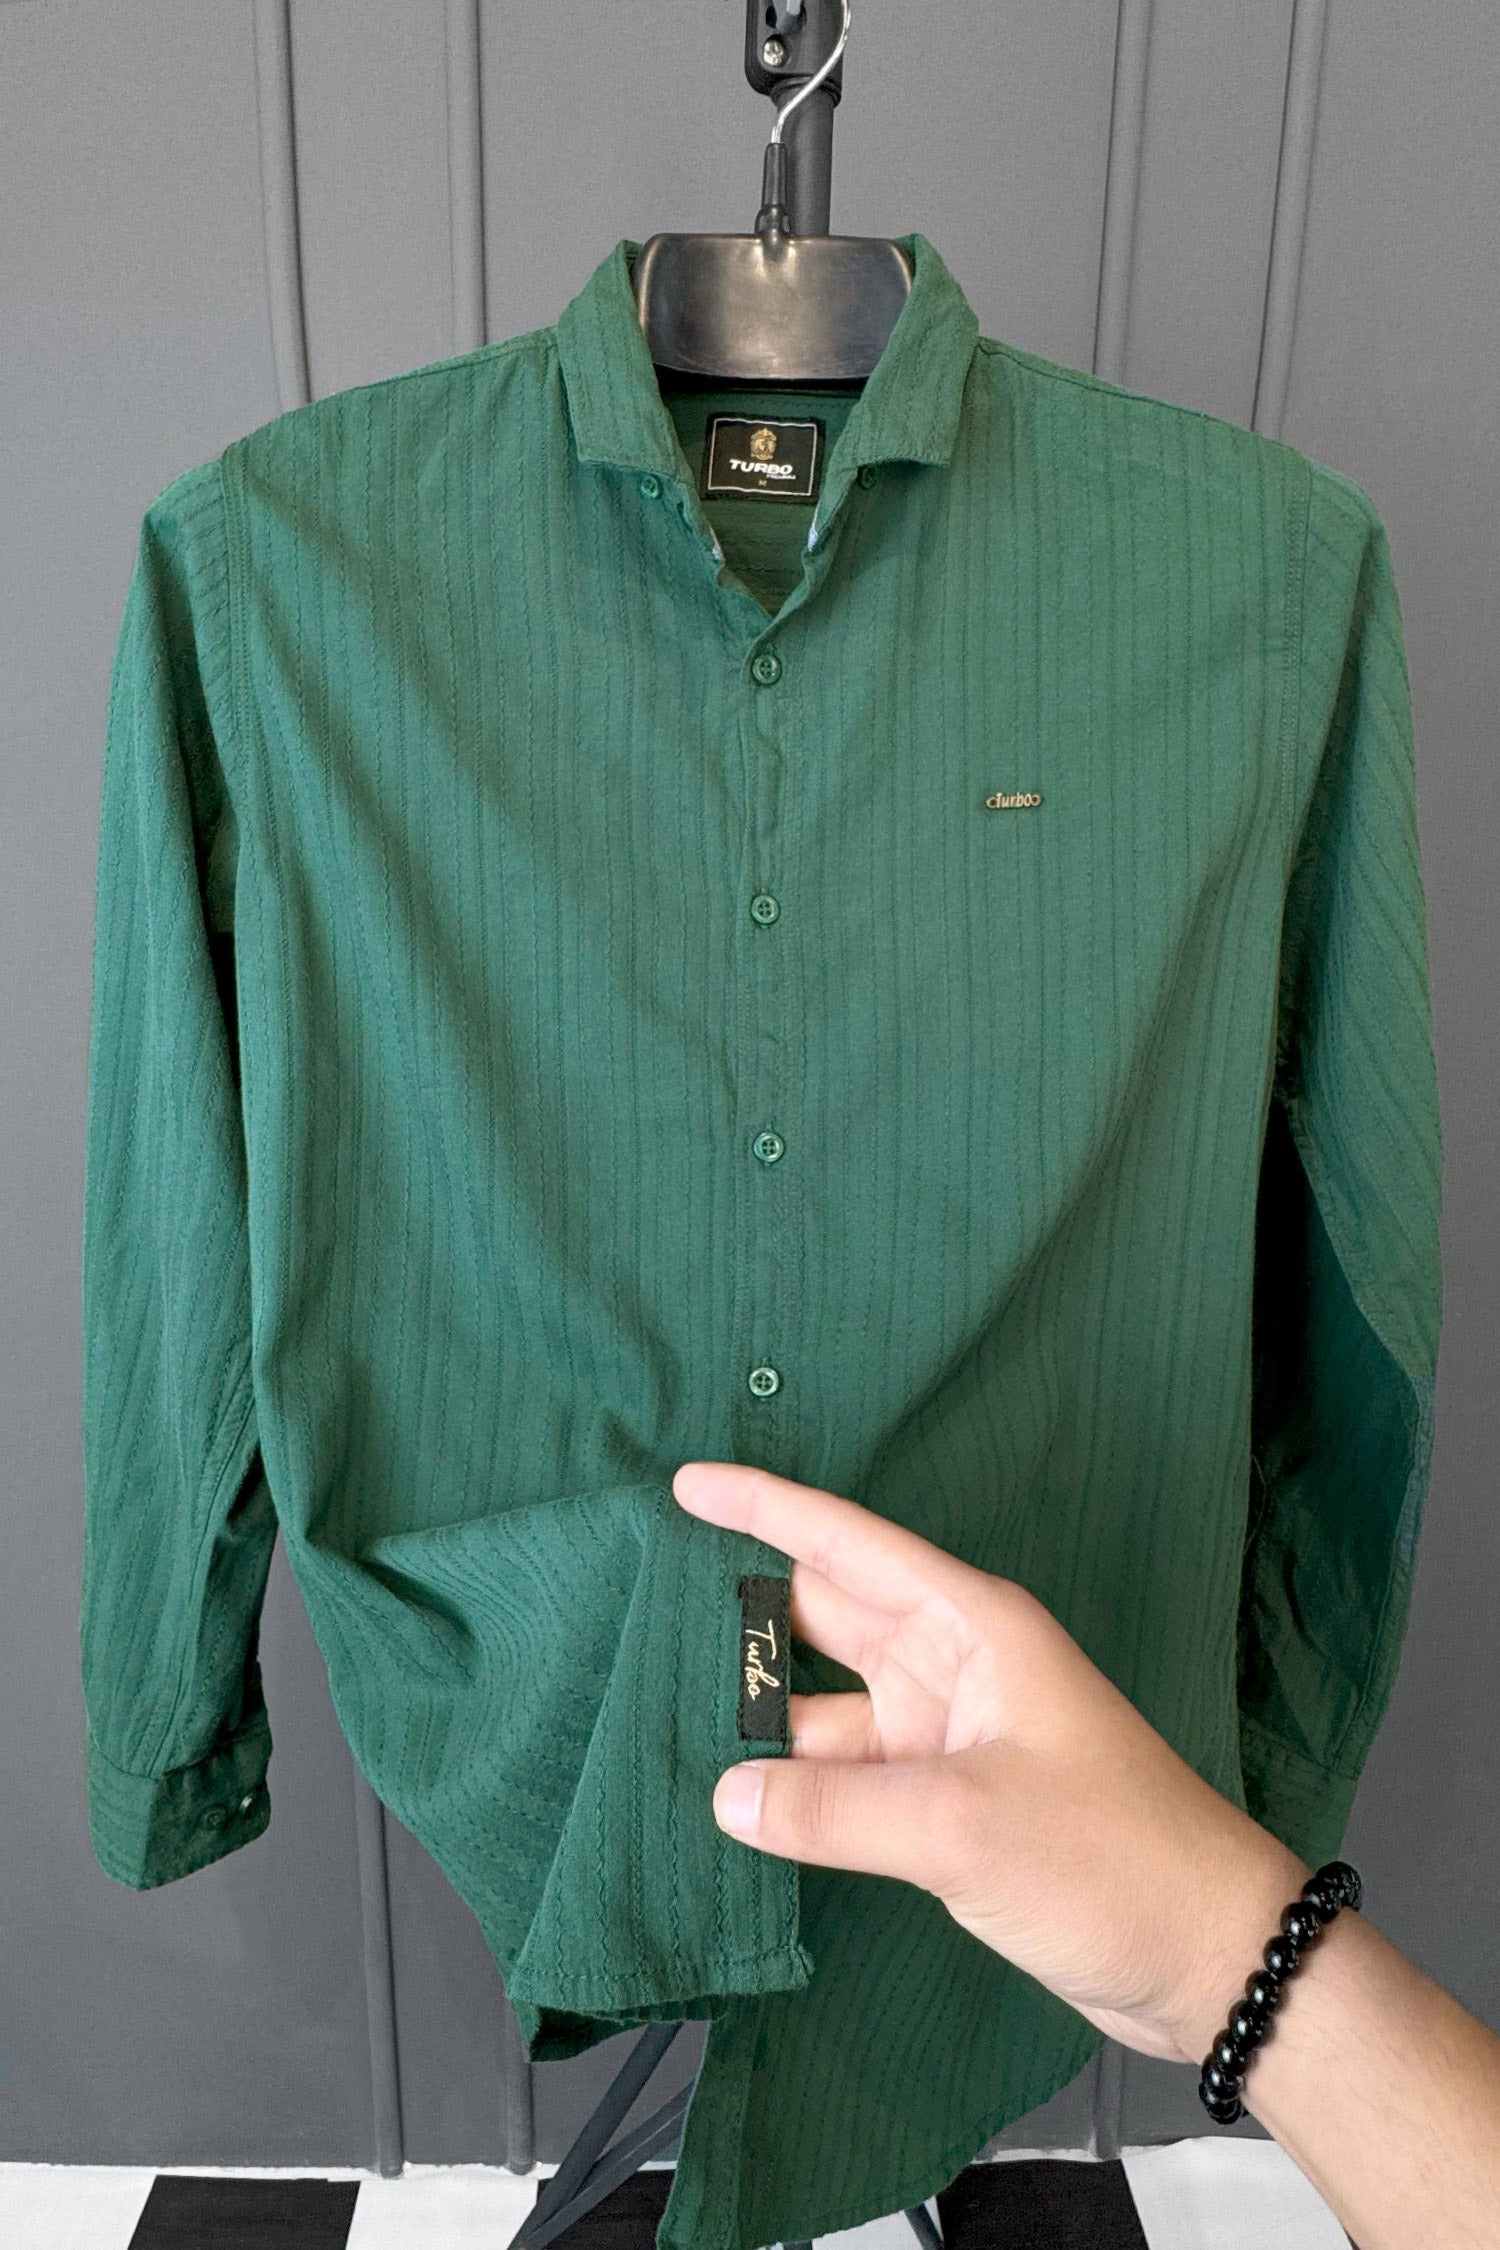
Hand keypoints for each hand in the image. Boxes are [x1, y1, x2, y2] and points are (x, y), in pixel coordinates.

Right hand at [672, 1459, 1308, 2066]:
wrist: (1208, 1955)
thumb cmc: (1114, 1859)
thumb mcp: (962, 1825)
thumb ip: (833, 1809)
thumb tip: (727, 1794)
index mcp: (971, 1628)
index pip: (846, 1545)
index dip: (765, 1508)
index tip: (688, 1484)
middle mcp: (954, 1668)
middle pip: (827, 1619)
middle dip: (744, 1614)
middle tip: (643, 1606)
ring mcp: (949, 1738)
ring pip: (828, 1708)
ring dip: (762, 1717)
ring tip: (661, 1714)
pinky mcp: (947, 1805)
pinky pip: (848, 1777)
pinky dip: (794, 1787)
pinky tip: (734, 1799)